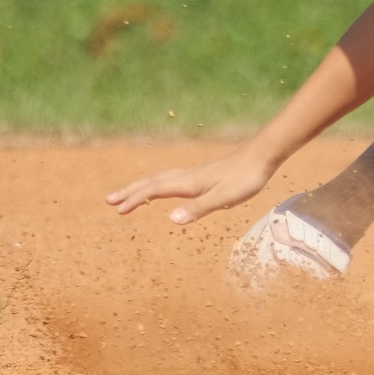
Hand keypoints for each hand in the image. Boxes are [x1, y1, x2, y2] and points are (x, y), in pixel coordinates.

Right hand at [105, 149, 274, 223]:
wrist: (264, 154)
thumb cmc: (247, 177)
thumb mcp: (224, 198)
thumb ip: (199, 209)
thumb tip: (172, 220)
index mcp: (189, 183)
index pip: (155, 190)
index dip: (136, 199)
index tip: (117, 210)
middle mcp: (189, 176)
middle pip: (153, 181)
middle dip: (131, 191)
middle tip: (109, 199)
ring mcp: (197, 174)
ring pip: (162, 178)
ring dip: (143, 186)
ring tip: (130, 194)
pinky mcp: (205, 175)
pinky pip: (174, 179)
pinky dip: (160, 183)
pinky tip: (167, 188)